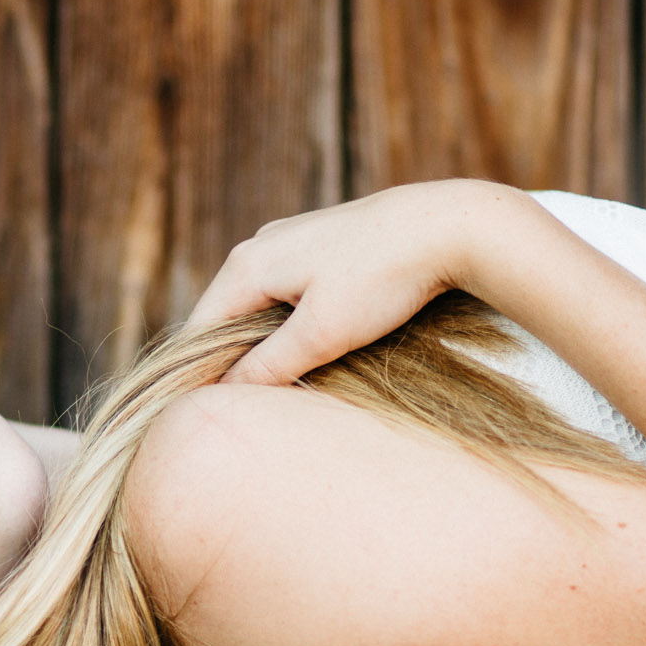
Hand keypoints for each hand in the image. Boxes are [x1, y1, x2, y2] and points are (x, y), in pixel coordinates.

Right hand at [189, 180, 515, 385]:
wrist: (447, 227)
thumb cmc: (382, 279)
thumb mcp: (322, 334)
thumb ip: (268, 365)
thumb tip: (224, 393)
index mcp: (246, 266)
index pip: (198, 333)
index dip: (200, 378)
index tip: (208, 418)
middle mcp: (258, 247)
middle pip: (223, 319)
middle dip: (229, 363)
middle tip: (240, 411)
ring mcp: (288, 242)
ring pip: (257, 307)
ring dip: (261, 345)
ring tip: (274, 385)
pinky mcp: (319, 245)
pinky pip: (284, 294)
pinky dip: (287, 325)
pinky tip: (309, 347)